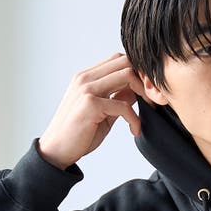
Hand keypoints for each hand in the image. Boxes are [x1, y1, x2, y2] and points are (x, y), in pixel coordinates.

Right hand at [37, 53, 152, 169]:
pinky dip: (134, 118)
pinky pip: (123, 105)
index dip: (138, 72)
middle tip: (153, 99)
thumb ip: (118, 98)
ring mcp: (87, 89)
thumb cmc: (79, 134)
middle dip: (144, 78)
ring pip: (126, 75)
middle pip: (125, 61)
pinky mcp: (90, 104)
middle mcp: (86, 78)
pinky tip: (135, 130)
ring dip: (143, 92)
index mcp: (87, 77)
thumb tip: (137, 90)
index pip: (118, 59)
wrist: (57, 151)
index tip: (148, 91)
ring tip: (149, 109)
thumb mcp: (103, 113)